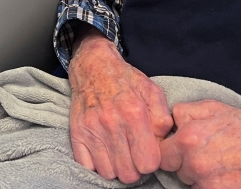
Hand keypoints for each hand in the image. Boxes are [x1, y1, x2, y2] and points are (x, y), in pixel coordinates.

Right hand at [68, 27, 173, 182]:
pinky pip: (87, 166)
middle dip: (135, 168)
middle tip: (134, 155)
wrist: (94, 66)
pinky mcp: (77, 133)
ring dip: (116, 168)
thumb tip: (162, 143)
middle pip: (128, 174)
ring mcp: (92, 129)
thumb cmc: (126, 81)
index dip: (151, 161)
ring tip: (119, 153)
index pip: (148, 163)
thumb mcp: (153, 91)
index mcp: (134, 114)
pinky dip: (97, 165)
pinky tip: (104, 153)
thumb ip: (163, 119)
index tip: (148, 153)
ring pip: (109, 174)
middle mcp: (112, 123)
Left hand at [160, 101, 240, 188]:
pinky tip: (231, 178)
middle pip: (178, 172)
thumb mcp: (215, 108)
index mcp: (189, 139)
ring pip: (193, 185)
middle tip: (212, 156)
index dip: (172, 152)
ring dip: (203, 179)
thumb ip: (184, 114)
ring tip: (224, 167)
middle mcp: (196, 164)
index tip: (182, 151)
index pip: (162, 155)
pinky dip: (215, 187)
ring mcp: (210, 185)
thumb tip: (169, 124)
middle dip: (188, 165)